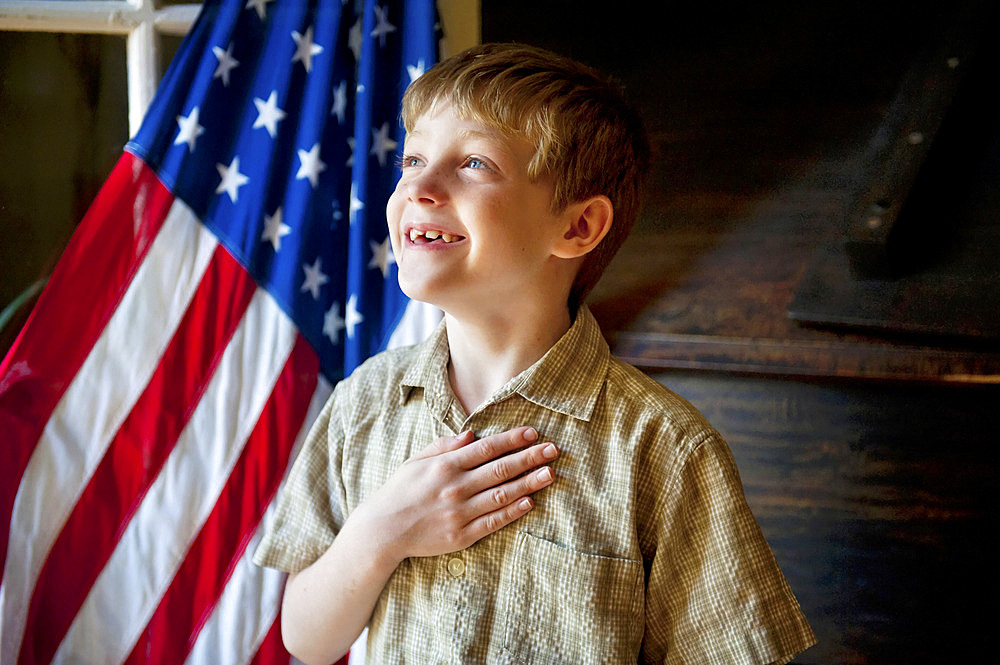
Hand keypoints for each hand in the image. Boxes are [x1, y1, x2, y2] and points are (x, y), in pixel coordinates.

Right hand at [355, 426, 558, 563]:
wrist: (382, 531)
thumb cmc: (399, 491)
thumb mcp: (416, 462)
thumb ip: (444, 446)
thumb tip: (472, 435)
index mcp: (445, 466)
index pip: (487, 449)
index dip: (512, 440)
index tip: (533, 433)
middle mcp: (455, 488)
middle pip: (500, 469)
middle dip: (529, 458)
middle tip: (553, 450)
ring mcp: (460, 513)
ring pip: (502, 495)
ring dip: (529, 483)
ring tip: (550, 473)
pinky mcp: (461, 536)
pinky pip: (493, 522)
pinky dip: (513, 511)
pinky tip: (530, 502)